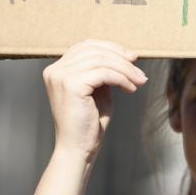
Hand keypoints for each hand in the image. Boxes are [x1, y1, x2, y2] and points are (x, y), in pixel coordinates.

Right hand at [42, 39, 147, 160]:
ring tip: (139, 82)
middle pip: (95, 50)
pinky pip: (104, 73)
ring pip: (102, 60)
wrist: (78, 148)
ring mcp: (61, 76)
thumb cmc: (89, 122)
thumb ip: (103, 70)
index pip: (87, 45)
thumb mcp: (97, 89)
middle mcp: (55, 70)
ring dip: (126, 70)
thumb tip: (124, 54)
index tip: (132, 58)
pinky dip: (122, 79)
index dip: (112, 48)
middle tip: (140, 72)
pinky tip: (130, 89)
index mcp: (58, 69)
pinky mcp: (71, 85)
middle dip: (122, 58)